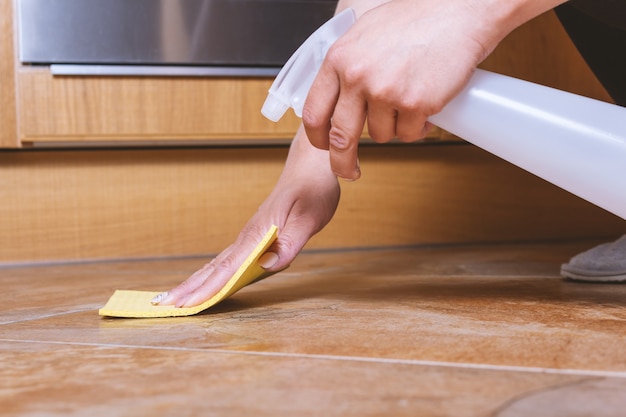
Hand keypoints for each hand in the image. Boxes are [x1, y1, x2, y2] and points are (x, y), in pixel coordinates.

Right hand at [153, 126, 339, 307]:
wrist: (310, 167)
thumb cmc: (313, 189)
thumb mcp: (309, 217)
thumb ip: (290, 242)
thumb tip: (267, 265)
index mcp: (258, 232)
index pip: (229, 266)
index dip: (208, 287)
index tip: (186, 304)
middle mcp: (248, 235)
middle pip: (214, 266)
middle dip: (188, 287)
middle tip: (161, 305)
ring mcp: (249, 235)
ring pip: (217, 263)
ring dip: (195, 281)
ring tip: (173, 298)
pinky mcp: (255, 236)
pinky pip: (229, 259)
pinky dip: (213, 274)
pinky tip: (205, 282)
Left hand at [302, 0, 559, 179]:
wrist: (458, 10)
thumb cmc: (415, 18)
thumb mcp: (363, 35)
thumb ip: (345, 66)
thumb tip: (334, 100)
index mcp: (339, 59)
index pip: (315, 112)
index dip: (318, 137)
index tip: (325, 147)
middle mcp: (358, 77)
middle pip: (341, 138)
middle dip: (342, 162)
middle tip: (349, 171)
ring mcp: (387, 91)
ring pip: (381, 135)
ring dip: (394, 128)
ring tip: (408, 102)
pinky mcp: (416, 103)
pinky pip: (410, 133)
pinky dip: (417, 127)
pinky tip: (424, 106)